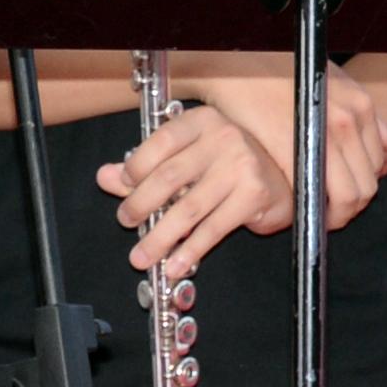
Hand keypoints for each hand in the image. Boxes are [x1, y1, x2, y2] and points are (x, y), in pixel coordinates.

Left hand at [97, 105, 292, 271]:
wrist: (281, 178)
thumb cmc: (227, 163)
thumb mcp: (187, 155)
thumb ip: (145, 165)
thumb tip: (106, 177)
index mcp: (201, 122)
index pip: (161, 141)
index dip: (136, 166)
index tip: (121, 187)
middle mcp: (222, 139)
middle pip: (170, 176)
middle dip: (141, 204)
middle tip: (125, 220)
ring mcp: (240, 168)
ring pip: (189, 208)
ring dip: (160, 237)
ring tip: (142, 255)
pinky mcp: (253, 197)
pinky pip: (213, 229)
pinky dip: (190, 250)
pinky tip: (174, 263)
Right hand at [171, 52, 386, 230]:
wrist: (234, 64)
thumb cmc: (276, 68)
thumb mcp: (328, 78)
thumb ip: (362, 110)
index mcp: (359, 103)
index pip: (377, 162)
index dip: (362, 183)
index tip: (343, 191)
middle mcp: (348, 119)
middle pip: (367, 185)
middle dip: (353, 207)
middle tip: (331, 211)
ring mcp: (322, 136)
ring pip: (349, 196)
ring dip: (338, 215)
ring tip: (319, 215)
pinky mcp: (294, 150)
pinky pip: (316, 194)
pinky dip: (314, 211)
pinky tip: (301, 211)